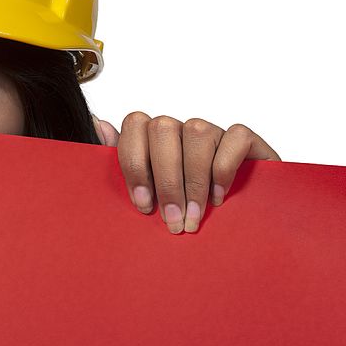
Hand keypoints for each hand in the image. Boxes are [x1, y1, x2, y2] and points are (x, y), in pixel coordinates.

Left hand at [92, 113, 280, 232]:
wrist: (245, 220)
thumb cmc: (186, 208)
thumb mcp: (151, 193)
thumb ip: (126, 164)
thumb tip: (98, 125)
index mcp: (155, 139)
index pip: (134, 124)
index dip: (135, 163)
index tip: (143, 204)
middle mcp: (182, 131)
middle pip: (162, 128)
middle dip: (165, 179)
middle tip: (172, 220)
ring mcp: (214, 132)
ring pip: (197, 131)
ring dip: (194, 180)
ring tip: (195, 216)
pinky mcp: (247, 140)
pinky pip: (235, 137)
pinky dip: (224, 170)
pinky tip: (219, 197)